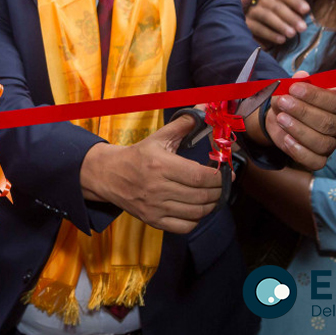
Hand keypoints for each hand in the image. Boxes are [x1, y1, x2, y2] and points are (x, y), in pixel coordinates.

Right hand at [80, 114, 221, 232]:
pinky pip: (184, 226)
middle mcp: (158, 188)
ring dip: (211, 205)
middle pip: (201, 195)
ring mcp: (155, 207)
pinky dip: (196, 219)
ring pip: (196, 212)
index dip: (218, 177)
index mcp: (160, 165)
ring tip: (213, 196)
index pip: (198, 176)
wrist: (109, 175)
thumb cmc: (138, 156)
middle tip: (222, 185)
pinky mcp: (153, 220)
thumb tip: (203, 109)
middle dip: (218, 191)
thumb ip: (182, 125)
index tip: (226, 174)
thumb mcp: (158, 138)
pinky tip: (197, 209)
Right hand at [245, 0, 309, 45]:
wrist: (257, 35)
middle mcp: (263, 2)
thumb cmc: (278, 26)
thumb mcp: (288, 18)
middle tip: (302, 28)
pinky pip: (258, 28)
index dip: (296, 2)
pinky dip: (270, 34)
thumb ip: (296, 14)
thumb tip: (307, 13)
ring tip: (292, 34)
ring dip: (280, 24)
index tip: (307, 10)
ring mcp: (253, 11)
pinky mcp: (247, 23)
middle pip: (277, 6)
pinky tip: (281, 40)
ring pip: (267, 15)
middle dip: (291, 17)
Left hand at [265, 71, 335, 170]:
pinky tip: (287, 139)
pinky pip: (314, 161)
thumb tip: (301, 76)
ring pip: (322, 142)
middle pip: (328, 123)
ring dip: (299, 130)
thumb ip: (298, 82)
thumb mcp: (294, 88)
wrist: (282, 117)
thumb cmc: (295, 99)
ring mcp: (333, 144)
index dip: (315, 96)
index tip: (294, 88)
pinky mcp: (321, 159)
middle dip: (303, 112)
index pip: (335, 101)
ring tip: (281, 118)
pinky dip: (299, 151)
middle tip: (283, 102)